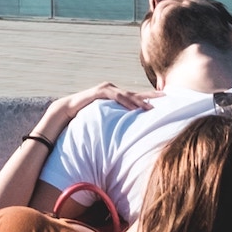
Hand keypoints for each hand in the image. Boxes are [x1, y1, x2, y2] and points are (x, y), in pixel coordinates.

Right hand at [34, 81, 154, 141]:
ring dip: (140, 101)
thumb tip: (128, 141)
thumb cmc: (85, 120)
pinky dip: (125, 101)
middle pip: (136, 93)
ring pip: (127, 94)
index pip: (136, 98)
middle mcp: (113, 92)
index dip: (150, 99)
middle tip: (167, 97)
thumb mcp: (104, 124)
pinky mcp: (99, 92)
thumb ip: (115, 127)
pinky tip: (134, 107)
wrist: (65, 113)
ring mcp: (106, 90)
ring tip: (151, 108)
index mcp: (116, 99)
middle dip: (151, 95)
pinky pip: (115, 96)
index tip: (165, 101)